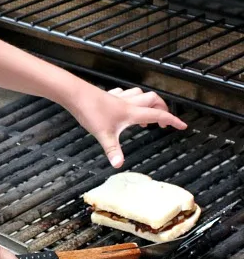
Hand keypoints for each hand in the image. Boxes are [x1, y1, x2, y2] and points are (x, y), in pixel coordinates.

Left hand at [70, 85, 186, 168]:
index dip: (172, 120)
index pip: (158, 114)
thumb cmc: (90, 111)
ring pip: (141, 94)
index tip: (182, 125)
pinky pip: (127, 94)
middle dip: (163, 108)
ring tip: (147, 113)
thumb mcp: (104, 135)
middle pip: (154, 100)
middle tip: (165, 120)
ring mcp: (119, 98)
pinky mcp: (110, 95)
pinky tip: (127, 103)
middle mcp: (128, 103)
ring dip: (148, 101)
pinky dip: (132, 98)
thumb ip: (113, 150)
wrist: (76, 94)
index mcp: (131, 113)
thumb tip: (119, 164)